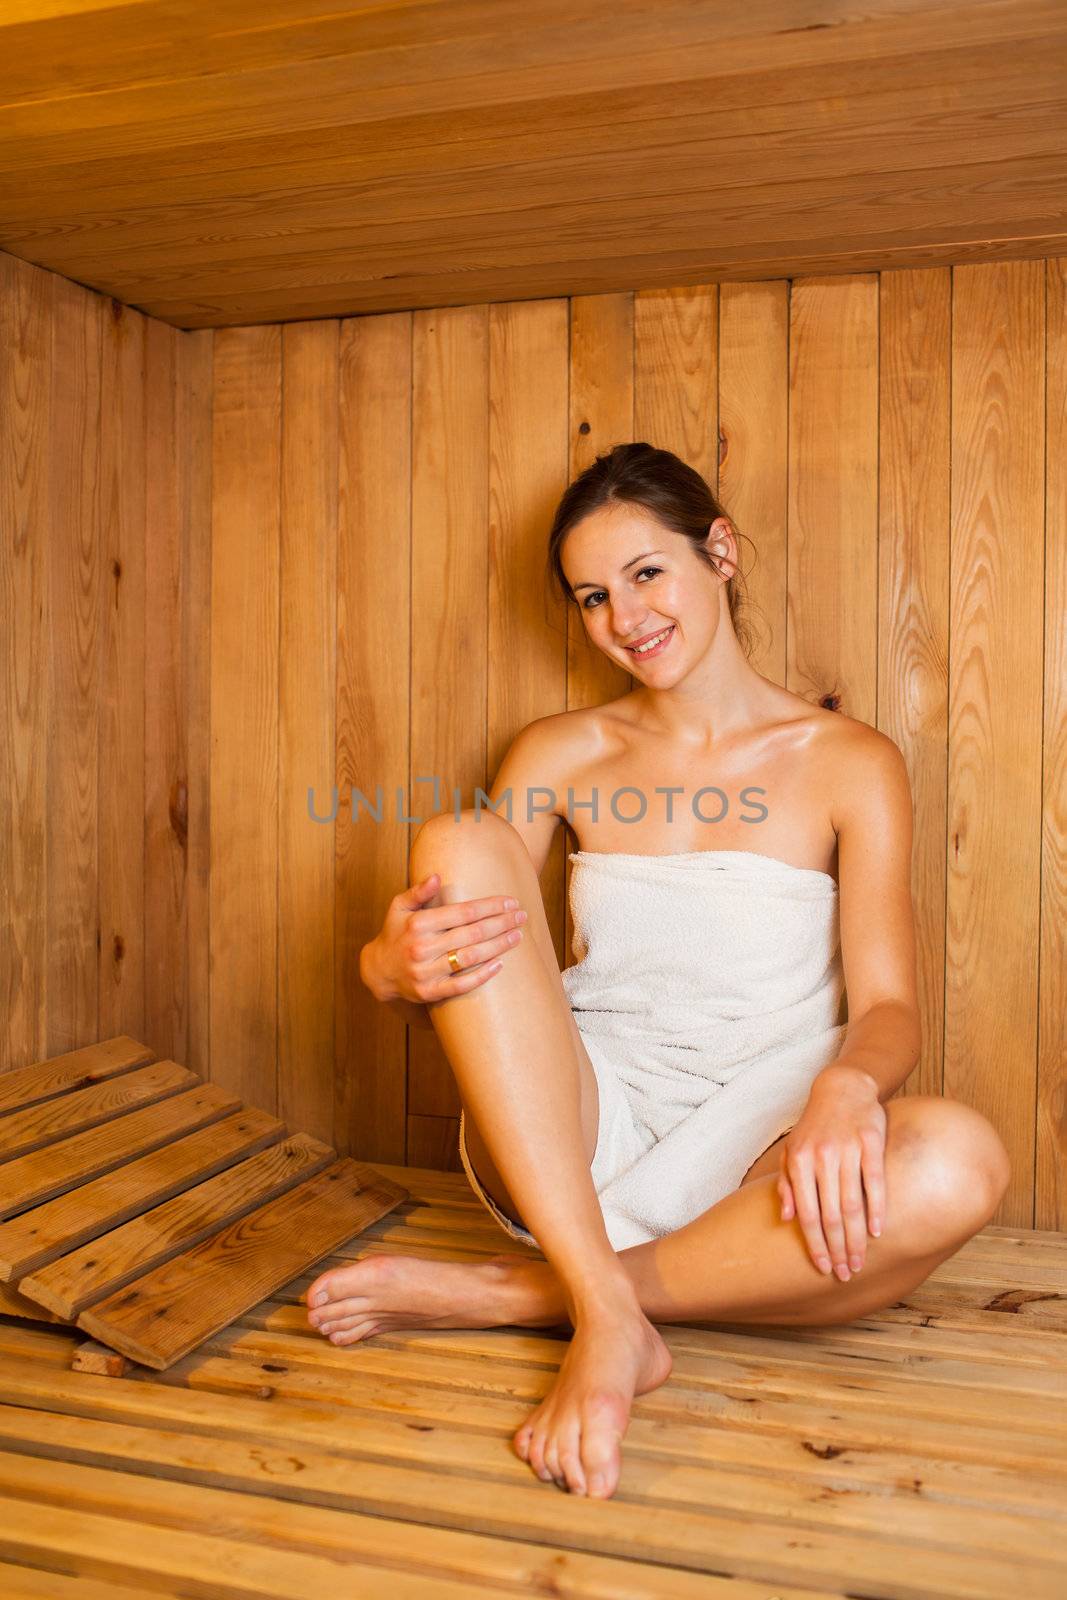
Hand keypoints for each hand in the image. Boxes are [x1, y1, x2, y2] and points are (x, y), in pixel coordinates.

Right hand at [361, 872, 527, 1004]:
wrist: (378, 971)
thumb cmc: (395, 933)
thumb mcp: (399, 907)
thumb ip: (418, 891)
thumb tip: (437, 876)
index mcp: (418, 923)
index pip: (463, 912)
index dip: (490, 906)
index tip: (510, 901)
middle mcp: (421, 947)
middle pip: (472, 933)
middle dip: (501, 923)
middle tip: (522, 917)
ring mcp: (425, 972)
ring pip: (470, 957)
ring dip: (498, 946)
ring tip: (517, 936)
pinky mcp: (429, 992)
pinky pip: (461, 985)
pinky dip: (482, 975)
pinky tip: (500, 964)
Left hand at [776, 1065, 885, 1279]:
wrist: (842, 1088)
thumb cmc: (814, 1126)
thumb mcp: (792, 1150)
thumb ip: (787, 1183)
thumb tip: (786, 1218)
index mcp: (799, 1162)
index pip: (806, 1214)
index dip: (815, 1244)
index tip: (822, 1268)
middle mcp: (821, 1157)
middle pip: (830, 1215)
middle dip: (838, 1249)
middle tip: (845, 1274)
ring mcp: (847, 1149)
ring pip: (852, 1204)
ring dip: (858, 1238)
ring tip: (860, 1261)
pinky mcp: (871, 1142)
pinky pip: (875, 1182)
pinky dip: (877, 1209)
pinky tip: (879, 1232)